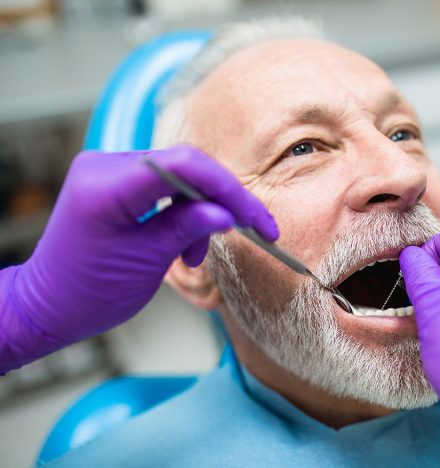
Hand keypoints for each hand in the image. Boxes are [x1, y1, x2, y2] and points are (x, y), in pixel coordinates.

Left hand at [1, 145, 277, 371]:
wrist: (49, 305)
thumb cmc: (88, 292)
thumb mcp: (147, 263)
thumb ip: (187, 229)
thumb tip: (226, 213)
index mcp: (106, 186)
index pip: (185, 166)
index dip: (228, 190)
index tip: (256, 220)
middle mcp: (105, 166)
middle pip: (186, 166)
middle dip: (222, 200)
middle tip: (252, 229)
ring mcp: (109, 171)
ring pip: (179, 177)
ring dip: (201, 212)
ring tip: (196, 256)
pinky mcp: (115, 182)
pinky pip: (164, 186)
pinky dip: (183, 212)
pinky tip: (185, 245)